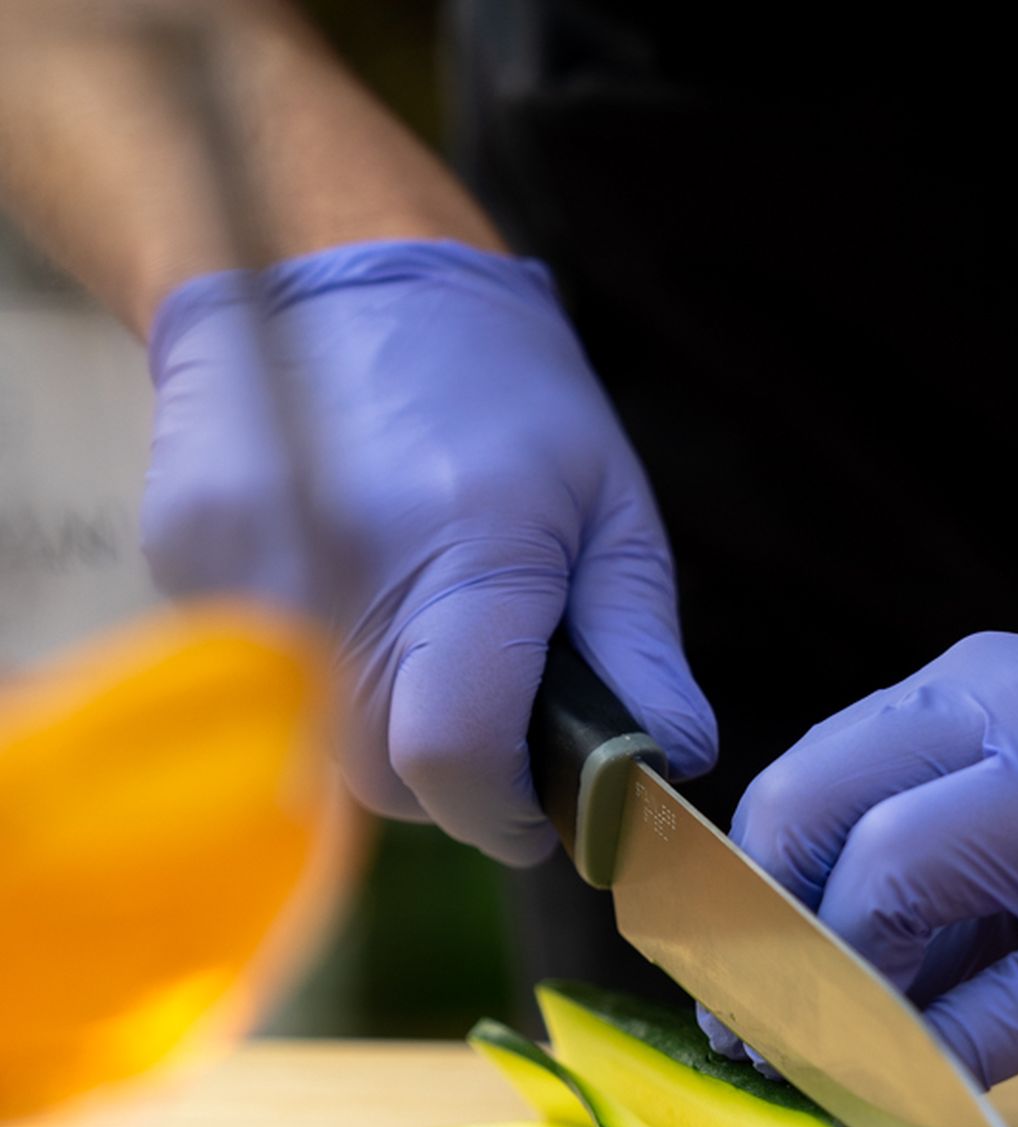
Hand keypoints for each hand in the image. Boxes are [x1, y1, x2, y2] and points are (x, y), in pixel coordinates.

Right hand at [141, 240, 714, 864]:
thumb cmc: (499, 395)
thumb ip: (639, 648)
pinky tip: (340, 580)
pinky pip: (259, 687)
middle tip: (480, 692)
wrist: (330, 267)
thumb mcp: (606, 506)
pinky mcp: (185, 563)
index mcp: (469, 557)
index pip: (459, 759)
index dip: (503, 811)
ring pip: (317, 750)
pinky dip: (311, 671)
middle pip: (388, 780)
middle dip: (449, 774)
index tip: (533, 806)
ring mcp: (249, 571)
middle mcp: (344, 572)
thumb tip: (674, 766)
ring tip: (410, 625)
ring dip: (379, 728)